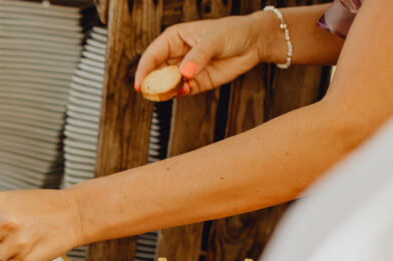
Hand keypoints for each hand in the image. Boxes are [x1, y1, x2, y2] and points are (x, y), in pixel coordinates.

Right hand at [134, 13, 271, 96]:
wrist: (254, 43)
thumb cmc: (232, 32)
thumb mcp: (215, 39)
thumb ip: (198, 55)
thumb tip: (184, 72)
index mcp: (174, 39)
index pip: (152, 55)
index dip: (144, 70)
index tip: (140, 84)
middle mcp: (175, 55)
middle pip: (155, 72)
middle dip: (153, 83)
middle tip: (153, 92)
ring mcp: (184, 70)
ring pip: (166, 84)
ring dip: (165, 91)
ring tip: (171, 91)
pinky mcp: (195, 83)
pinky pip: (181, 91)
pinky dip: (180, 94)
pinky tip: (186, 89)